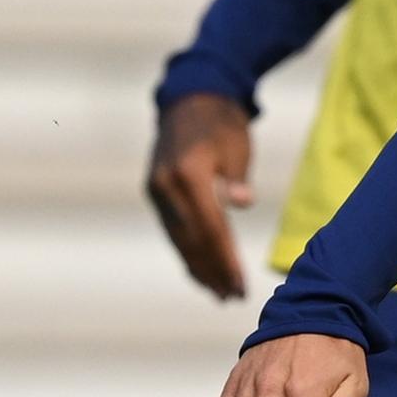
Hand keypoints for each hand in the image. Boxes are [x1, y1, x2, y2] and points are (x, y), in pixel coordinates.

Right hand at [148, 93, 256, 299]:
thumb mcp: (237, 146)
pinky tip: (199, 272)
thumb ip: (236, 177)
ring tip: (218, 293)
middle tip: (232, 298)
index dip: (225, 260)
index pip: (210, 228)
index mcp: (188, 174)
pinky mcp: (156, 192)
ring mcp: (157, 190)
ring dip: (198, 268)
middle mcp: (166, 186)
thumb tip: (241, 204)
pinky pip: (172, 229)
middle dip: (212, 271)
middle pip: (192, 240)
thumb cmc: (222, 123)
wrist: (190, 99)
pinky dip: (186, 252)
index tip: (240, 286)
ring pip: (178, 238)